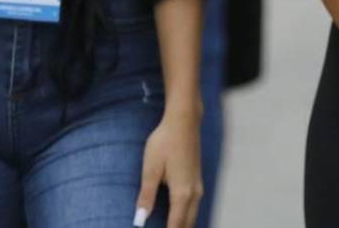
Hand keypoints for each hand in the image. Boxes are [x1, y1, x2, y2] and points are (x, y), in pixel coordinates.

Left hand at [135, 106, 202, 227]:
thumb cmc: (165, 142)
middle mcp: (194, 194)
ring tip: (168, 227)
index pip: (175, 226)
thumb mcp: (151, 169)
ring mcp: (198, 187)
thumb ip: (146, 196)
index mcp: (182, 193)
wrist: (184, 121)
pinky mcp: (197, 181)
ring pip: (192, 217)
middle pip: (187, 225)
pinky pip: (194, 208)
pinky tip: (176, 217)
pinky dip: (186, 218)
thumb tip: (139, 220)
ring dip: (182, 226)